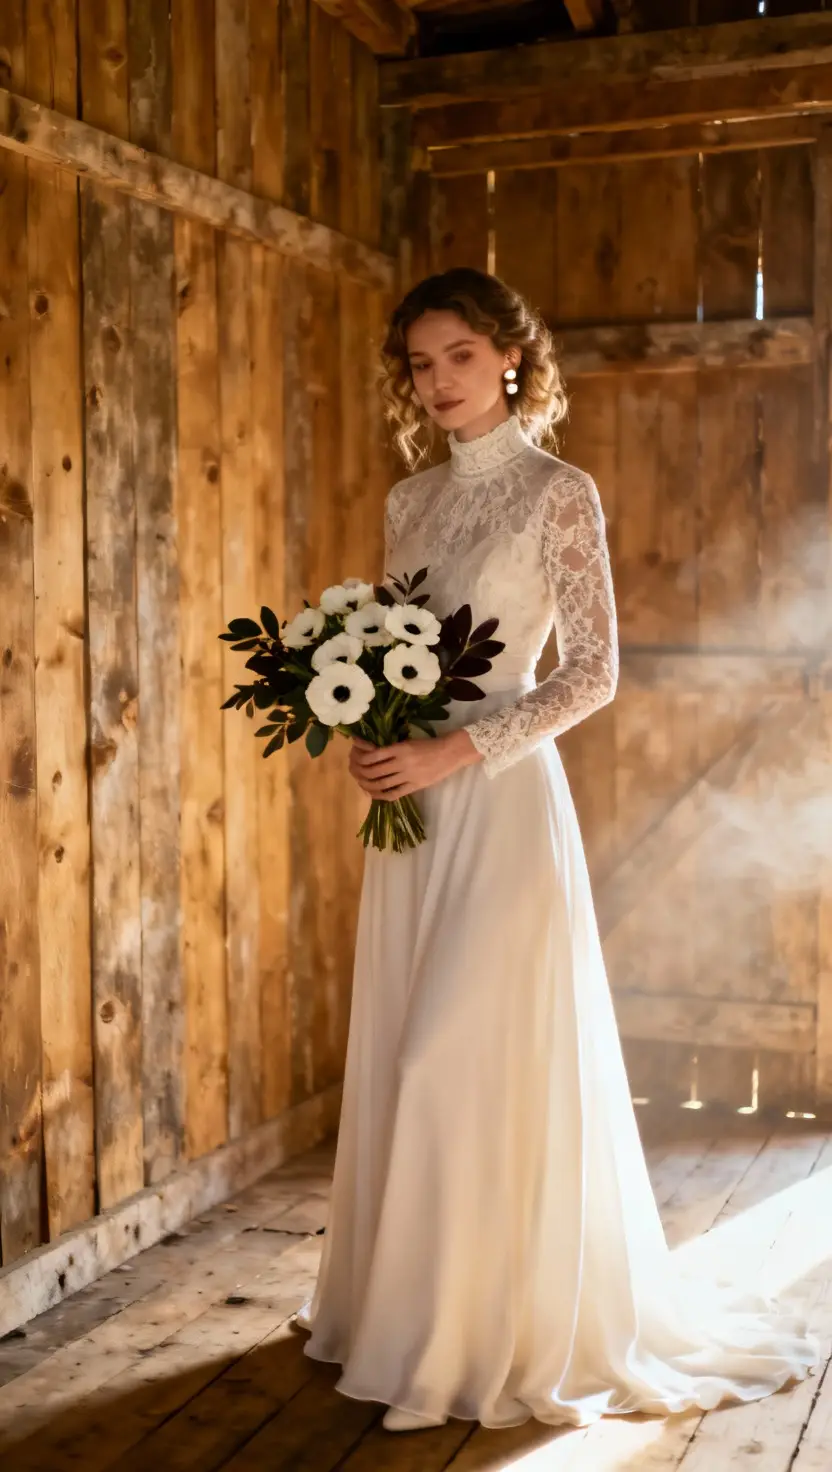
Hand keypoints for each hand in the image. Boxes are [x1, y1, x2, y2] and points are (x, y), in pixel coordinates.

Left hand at [349, 730, 481, 799]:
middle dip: (359, 772)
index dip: (360, 758)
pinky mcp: (414, 787)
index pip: (373, 755)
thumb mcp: (407, 742)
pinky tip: (373, 793)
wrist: (449, 753)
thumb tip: (369, 754)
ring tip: (361, 782)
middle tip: (353, 770)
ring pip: (380, 784)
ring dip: (367, 785)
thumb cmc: (427, 745)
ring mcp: (408, 776)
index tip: (355, 756)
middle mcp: (402, 762)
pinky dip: (380, 795)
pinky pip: (393, 794)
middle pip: (373, 771)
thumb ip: (390, 749)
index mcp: (399, 748)